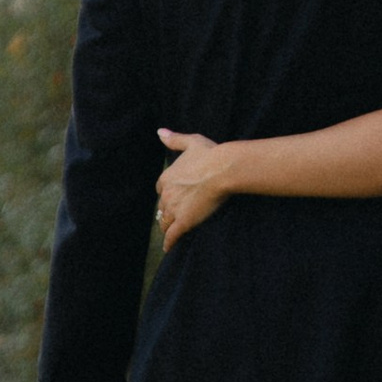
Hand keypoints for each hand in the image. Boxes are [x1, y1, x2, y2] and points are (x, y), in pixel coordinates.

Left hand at [155, 129, 231, 244]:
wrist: (222, 169)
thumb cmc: (210, 155)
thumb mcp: (191, 142)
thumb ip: (174, 139)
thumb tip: (160, 132)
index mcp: (167, 177)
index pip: (161, 189)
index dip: (167, 193)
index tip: (173, 197)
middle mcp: (167, 194)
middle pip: (162, 207)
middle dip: (166, 211)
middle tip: (172, 217)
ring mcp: (175, 209)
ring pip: (165, 222)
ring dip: (167, 227)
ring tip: (171, 232)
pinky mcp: (184, 221)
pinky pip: (173, 235)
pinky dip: (170, 242)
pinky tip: (169, 248)